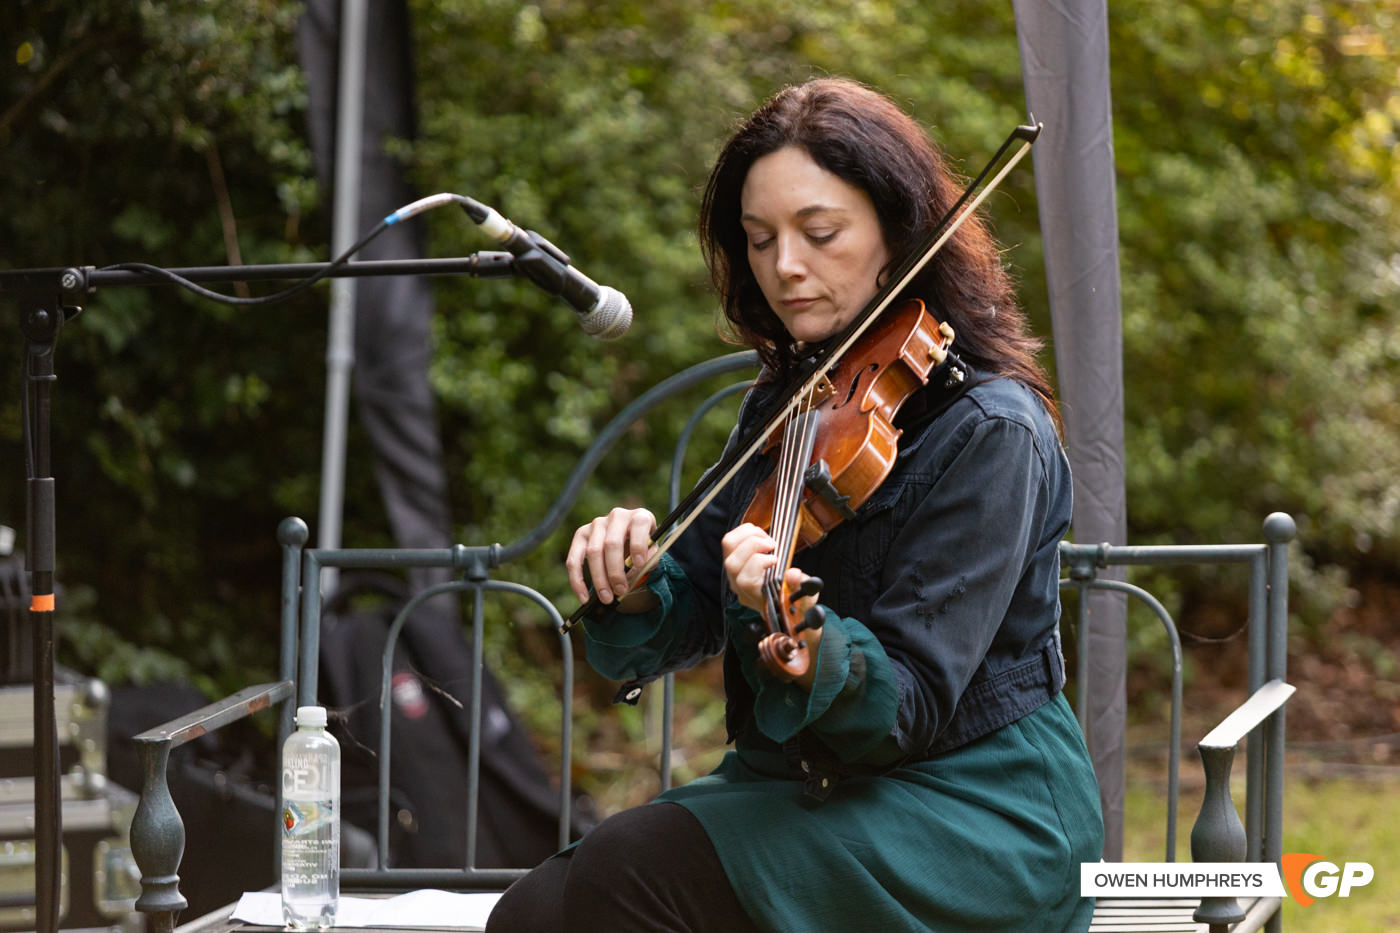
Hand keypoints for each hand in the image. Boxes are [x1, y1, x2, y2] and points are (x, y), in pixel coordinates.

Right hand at [566, 507, 657, 606]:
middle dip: (615, 571)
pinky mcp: (581, 534)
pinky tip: (584, 597)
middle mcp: (617, 516)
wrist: (630, 540)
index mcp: (639, 516)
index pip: (639, 524)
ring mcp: (597, 524)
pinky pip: (574, 559)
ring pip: (593, 552)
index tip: (639, 564)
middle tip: (620, 591)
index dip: (639, 544)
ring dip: (599, 579)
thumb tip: (633, 573)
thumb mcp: (652, 553)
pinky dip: (578, 581)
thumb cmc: (643, 548)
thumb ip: (648, 562)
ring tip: (606, 597)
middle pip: (612, 543)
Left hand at [722, 525, 823, 688]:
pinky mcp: (735, 562)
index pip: (745, 581)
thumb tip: (793, 574)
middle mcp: (741, 588)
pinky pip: (729, 544)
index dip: (758, 564)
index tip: (776, 559)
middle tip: (772, 544)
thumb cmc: (795, 602)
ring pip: (728, 551)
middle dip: (752, 547)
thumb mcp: (806, 597)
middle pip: (732, 564)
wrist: (785, 607)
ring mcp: (735, 575)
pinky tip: (759, 534)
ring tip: (766, 537)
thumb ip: (801, 586)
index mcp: (757, 598)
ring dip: (747, 537)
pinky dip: (742, 533)